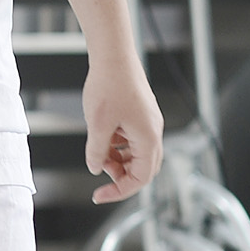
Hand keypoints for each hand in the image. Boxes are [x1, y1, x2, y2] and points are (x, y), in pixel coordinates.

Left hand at [81, 48, 164, 203]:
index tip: (100, 195)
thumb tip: (96, 167)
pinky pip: (132, 140)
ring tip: (98, 151)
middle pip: (143, 168)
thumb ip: (98, 151)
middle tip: (100, 170)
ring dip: (118, 159)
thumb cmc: (109, 84)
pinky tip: (103, 137)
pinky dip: (118, 145)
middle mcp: (153, 132)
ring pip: (136, 154)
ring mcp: (148, 123)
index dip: (120, 190)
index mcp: (148, 138)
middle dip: (121, 175)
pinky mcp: (140, 115)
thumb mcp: (98, 124)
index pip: (141, 178)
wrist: (113, 55)